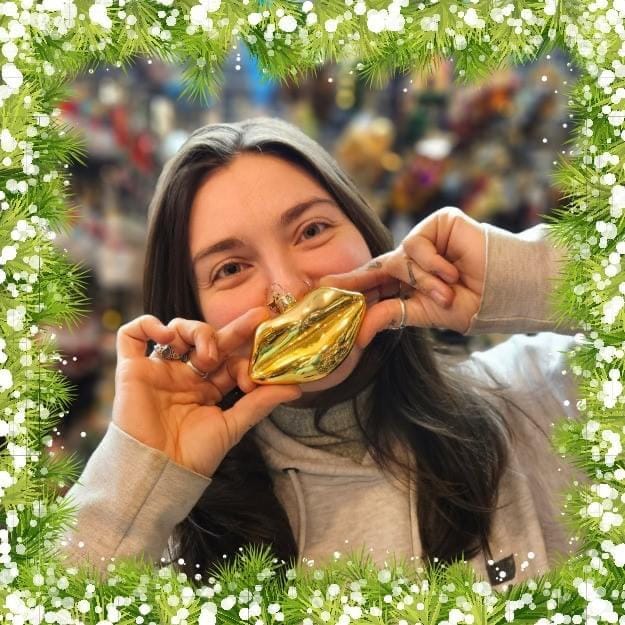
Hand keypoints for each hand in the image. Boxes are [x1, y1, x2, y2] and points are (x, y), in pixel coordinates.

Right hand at [112, 307, 301, 477]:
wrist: (157, 472)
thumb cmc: (193, 455)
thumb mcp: (233, 426)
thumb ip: (260, 403)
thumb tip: (296, 387)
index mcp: (207, 388)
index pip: (230, 360)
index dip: (245, 361)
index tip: (254, 379)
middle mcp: (184, 375)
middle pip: (209, 339)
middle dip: (235, 328)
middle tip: (259, 317)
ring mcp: (159, 370)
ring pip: (178, 330)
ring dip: (198, 331)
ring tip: (207, 355)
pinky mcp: (132, 369)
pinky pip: (132, 335)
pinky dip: (148, 325)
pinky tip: (166, 336)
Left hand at [319, 207, 485, 347]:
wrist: (508, 290)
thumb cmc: (474, 304)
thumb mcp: (427, 314)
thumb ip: (393, 315)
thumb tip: (358, 332)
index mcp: (412, 284)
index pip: (375, 286)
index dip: (350, 290)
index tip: (322, 295)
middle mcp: (415, 261)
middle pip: (376, 269)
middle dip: (353, 280)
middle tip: (322, 287)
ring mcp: (426, 241)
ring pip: (399, 261)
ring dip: (422, 282)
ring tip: (447, 293)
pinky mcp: (438, 223)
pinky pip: (416, 245)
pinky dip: (431, 263)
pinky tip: (453, 271)